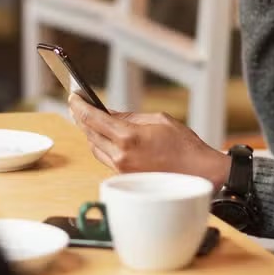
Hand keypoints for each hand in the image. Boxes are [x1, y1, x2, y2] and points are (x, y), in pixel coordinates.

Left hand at [68, 94, 230, 189]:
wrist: (200, 172)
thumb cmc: (185, 146)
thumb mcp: (159, 120)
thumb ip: (130, 117)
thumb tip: (109, 114)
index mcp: (129, 137)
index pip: (93, 119)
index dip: (79, 106)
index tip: (73, 97)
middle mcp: (121, 155)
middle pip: (89, 134)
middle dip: (81, 118)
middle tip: (77, 105)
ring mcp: (122, 169)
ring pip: (95, 148)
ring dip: (90, 133)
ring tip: (88, 119)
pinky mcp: (126, 177)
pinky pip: (106, 158)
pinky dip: (102, 145)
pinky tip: (104, 136)